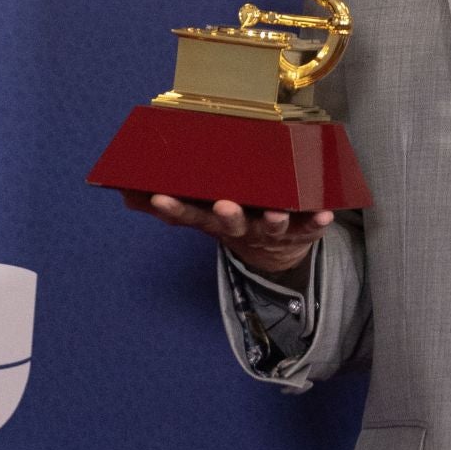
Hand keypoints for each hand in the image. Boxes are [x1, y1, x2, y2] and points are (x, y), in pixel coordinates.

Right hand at [121, 192, 334, 277]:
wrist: (275, 255)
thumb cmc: (235, 221)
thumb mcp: (202, 216)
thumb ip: (172, 205)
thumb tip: (125, 194)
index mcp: (216, 221)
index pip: (190, 216)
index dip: (175, 209)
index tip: (160, 199)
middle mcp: (242, 228)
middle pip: (231, 223)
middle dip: (228, 215)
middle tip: (225, 205)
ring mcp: (272, 231)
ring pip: (272, 226)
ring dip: (273, 220)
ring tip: (276, 213)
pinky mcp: (301, 232)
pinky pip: (310, 227)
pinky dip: (317, 222)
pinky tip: (325, 214)